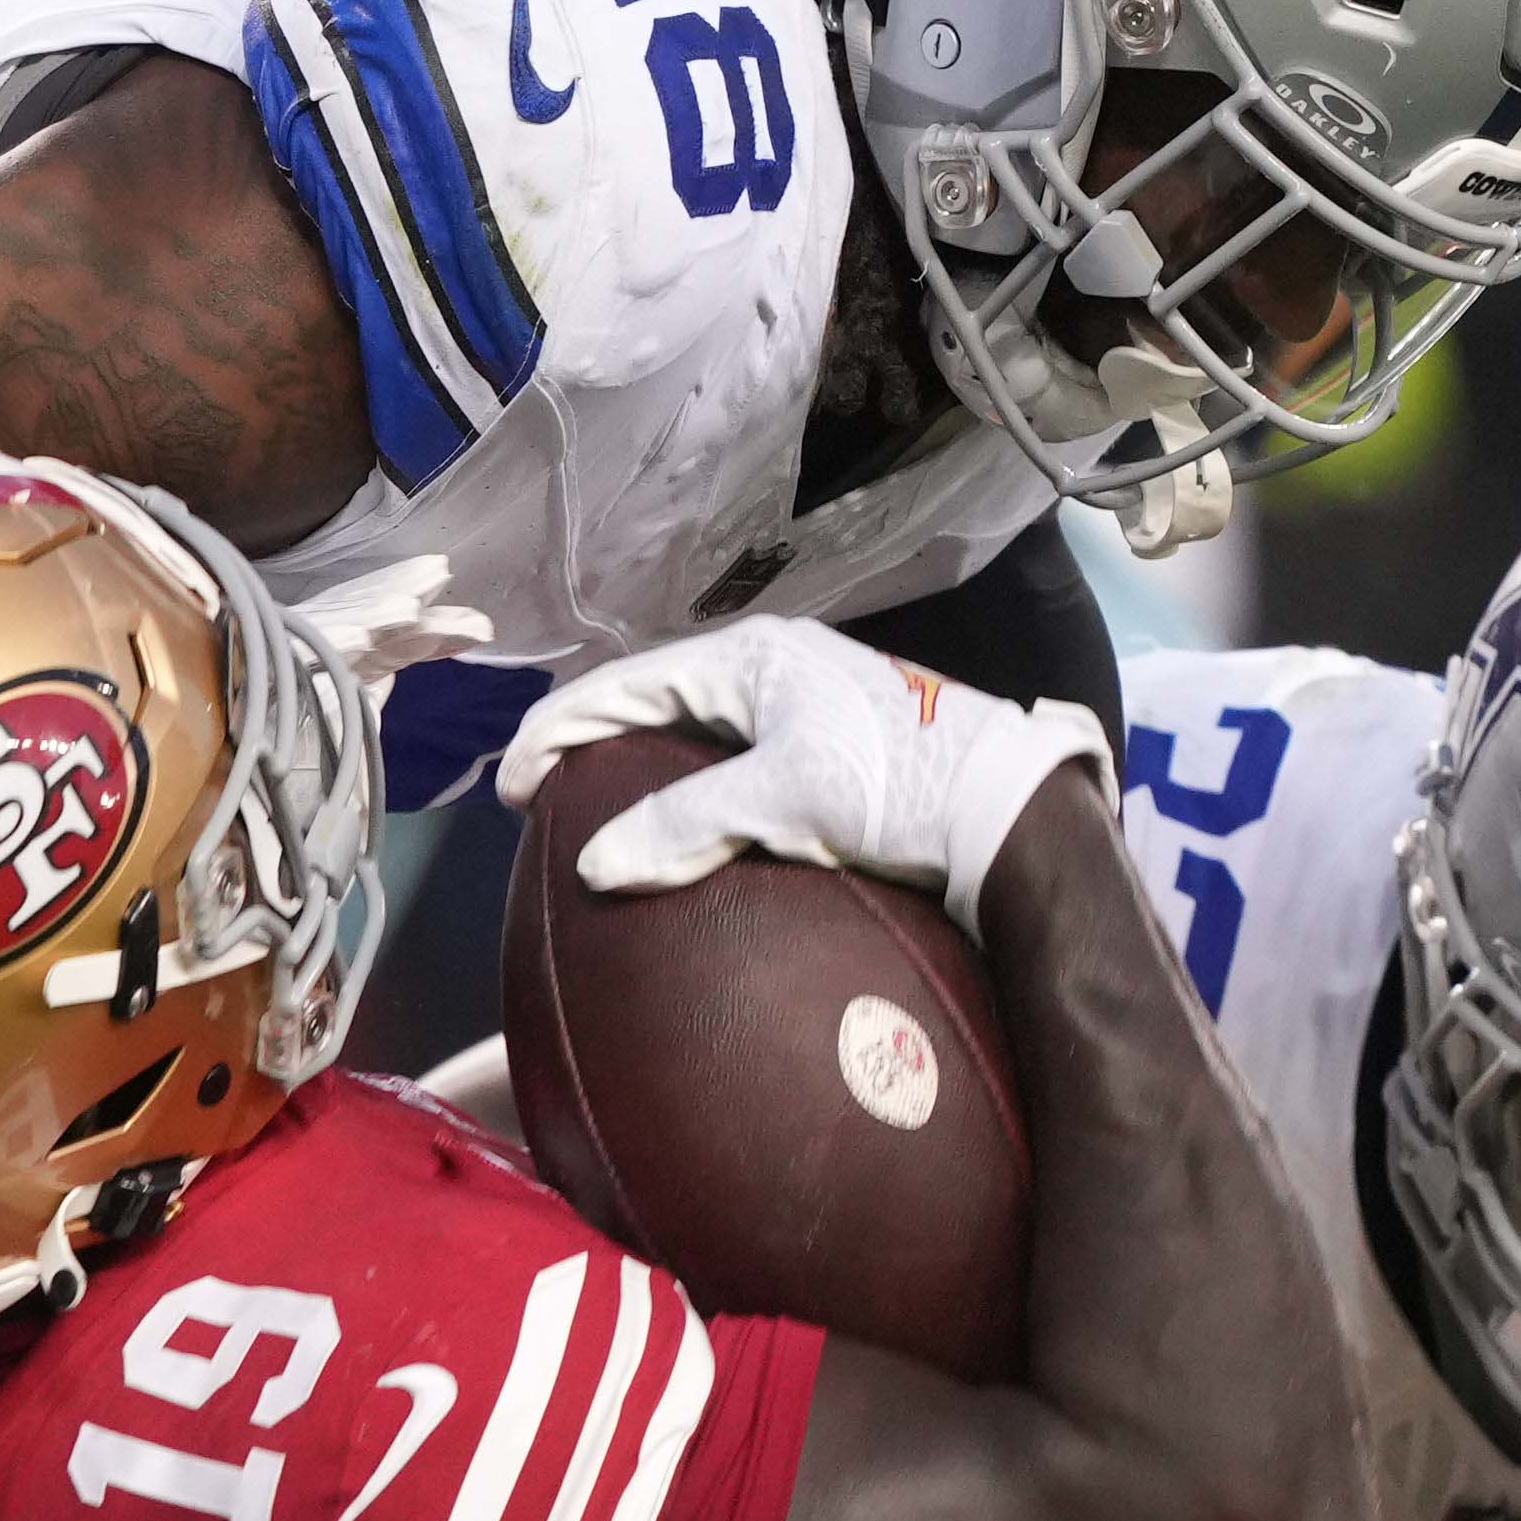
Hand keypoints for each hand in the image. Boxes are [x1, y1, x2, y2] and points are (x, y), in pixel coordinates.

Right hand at [499, 618, 1109, 931]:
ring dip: (640, 762)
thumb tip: (593, 863)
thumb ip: (686, 826)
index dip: (557, 731)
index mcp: (752, 656)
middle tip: (541, 795)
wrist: (1009, 806)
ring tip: (596, 809)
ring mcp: (802, 703)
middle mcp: (772, 665)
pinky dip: (687, 783)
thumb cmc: (900, 786)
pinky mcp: (828, 744)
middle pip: (653, 698)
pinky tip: (678, 825)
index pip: (625, 684)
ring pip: (694, 726)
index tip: (510, 787)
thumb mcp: (788, 801)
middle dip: (590, 741)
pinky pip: (731, 756)